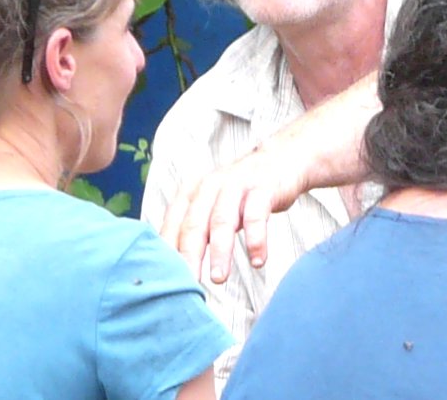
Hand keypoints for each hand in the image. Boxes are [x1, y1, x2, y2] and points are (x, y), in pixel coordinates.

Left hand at [160, 71, 379, 282]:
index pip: (172, 224)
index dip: (167, 252)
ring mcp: (236, 185)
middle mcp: (210, 186)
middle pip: (194, 224)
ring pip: (222, 220)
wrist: (281, 161)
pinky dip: (256, 240)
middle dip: (189, 256)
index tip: (165, 281)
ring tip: (219, 278)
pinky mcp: (262, 188)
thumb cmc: (242, 193)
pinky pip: (256, 215)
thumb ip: (196, 230)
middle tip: (188, 285)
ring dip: (220, 251)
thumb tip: (174, 270)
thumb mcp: (214, 206)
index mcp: (192, 192)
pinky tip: (258, 261)